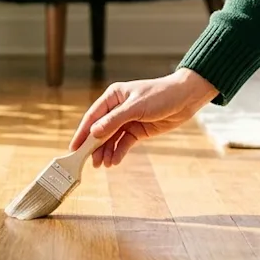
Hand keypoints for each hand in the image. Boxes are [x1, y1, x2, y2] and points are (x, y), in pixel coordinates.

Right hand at [69, 68, 219, 167]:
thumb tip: (94, 132)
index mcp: (113, 97)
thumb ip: (114, 120)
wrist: (185, 99)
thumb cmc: (161, 95)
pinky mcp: (137, 131)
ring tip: (103, 165)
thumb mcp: (136, 107)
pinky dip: (119, 152)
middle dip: (94, 146)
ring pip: (111, 139)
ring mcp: (127, 121)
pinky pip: (124, 143)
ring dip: (106, 152)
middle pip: (100, 130)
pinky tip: (114, 161)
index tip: (74, 147)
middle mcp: (117, 109)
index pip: (93, 116)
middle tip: (88, 162)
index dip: (82, 132)